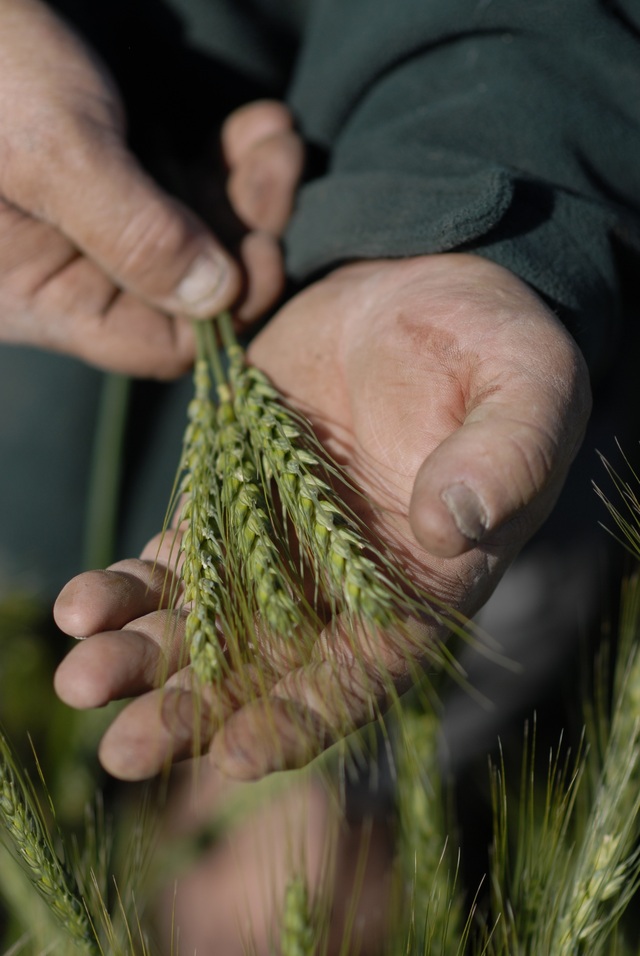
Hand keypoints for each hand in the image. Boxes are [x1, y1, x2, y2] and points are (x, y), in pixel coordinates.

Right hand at [0, 0, 301, 374]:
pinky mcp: (111, 170)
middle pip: (190, 287)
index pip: (157, 344)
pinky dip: (225, 156)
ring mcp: (97, 219)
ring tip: (274, 133)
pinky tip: (253, 123)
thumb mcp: (53, 155)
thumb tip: (220, 300)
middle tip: (281, 165)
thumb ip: (137, 235)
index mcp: (42, 294)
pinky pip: (185, 183)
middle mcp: (72, 269)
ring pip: (198, 232)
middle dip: (245, 232)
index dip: (225, 311)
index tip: (265, 250)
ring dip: (247, 187)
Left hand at [53, 254, 591, 777]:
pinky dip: (130, 585)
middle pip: (265, 669)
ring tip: (83, 677)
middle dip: (196, 713)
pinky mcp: (229, 495)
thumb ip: (504, 460)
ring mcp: (279, 542)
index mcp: (421, 584)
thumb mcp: (528, 393)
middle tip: (125, 750)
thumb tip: (456, 524)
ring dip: (144, 657)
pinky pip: (175, 556)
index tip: (237, 755)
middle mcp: (342, 584)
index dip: (303, 717)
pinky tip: (80, 606)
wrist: (425, 290)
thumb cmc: (495, 349)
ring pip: (205, 622)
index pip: (363, 674)